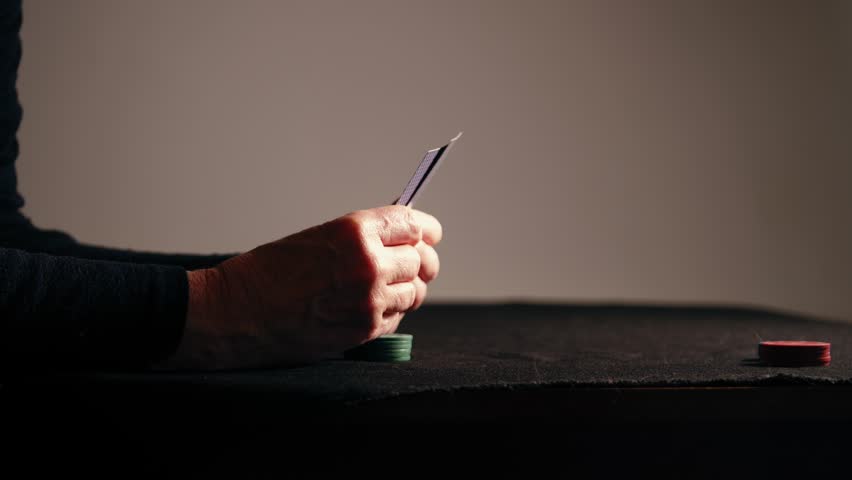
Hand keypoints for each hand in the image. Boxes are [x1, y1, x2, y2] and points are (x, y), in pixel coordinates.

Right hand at [162, 205, 441, 369]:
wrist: (235, 312)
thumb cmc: (267, 271)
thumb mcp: (317, 238)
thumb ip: (362, 237)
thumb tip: (402, 239)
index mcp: (355, 231)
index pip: (414, 225)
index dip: (426, 230)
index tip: (429, 234)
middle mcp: (368, 264)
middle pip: (421, 260)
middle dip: (419, 262)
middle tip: (414, 264)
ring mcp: (369, 301)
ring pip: (414, 292)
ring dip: (405, 289)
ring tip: (384, 288)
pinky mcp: (363, 331)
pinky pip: (397, 319)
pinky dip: (390, 313)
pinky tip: (368, 307)